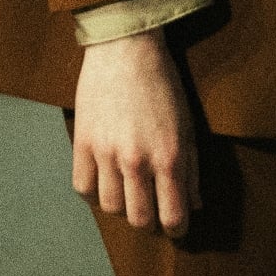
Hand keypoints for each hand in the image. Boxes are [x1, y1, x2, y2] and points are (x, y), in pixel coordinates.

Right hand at [70, 28, 202, 233]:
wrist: (125, 47)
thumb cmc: (162, 84)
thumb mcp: (187, 125)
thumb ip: (191, 169)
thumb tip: (194, 205)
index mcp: (169, 157)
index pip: (173, 217)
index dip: (177, 228)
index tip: (176, 224)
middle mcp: (137, 161)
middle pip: (139, 220)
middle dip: (149, 221)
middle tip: (151, 207)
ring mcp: (106, 153)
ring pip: (110, 208)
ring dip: (121, 206)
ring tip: (127, 190)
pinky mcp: (82, 143)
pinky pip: (83, 188)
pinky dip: (94, 192)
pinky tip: (104, 179)